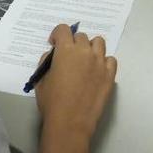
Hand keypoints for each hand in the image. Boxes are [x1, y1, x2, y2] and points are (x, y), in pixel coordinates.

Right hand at [36, 24, 116, 140]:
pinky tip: (97, 71)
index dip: (57, 34)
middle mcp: (85, 52)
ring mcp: (100, 63)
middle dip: (73, 43)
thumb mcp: (41, 80)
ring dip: (90, 47)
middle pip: (81, 36)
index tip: (55, 44)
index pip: (63, 29)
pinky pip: (110, 60)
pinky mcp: (110, 75)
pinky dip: (104, 62)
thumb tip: (53, 56)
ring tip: (85, 60)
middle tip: (69, 57)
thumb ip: (46, 62)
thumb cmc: (52, 102)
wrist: (70, 122)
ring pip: (99, 43)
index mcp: (66, 50)